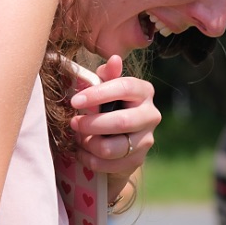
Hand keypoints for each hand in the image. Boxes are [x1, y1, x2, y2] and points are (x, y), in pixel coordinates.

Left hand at [69, 55, 160, 182]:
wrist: (116, 138)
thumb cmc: (107, 105)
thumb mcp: (105, 87)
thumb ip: (107, 74)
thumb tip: (114, 59)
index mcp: (144, 91)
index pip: (124, 88)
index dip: (98, 94)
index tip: (75, 101)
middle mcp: (151, 115)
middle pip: (121, 122)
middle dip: (91, 124)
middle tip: (74, 123)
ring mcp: (146, 140)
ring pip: (113, 148)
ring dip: (89, 143)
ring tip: (78, 137)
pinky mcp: (137, 160)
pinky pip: (108, 165)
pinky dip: (89, 159)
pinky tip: (82, 151)